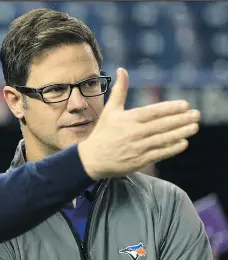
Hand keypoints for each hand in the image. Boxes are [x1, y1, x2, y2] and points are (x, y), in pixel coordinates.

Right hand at [78, 68, 199, 179]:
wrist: (92, 159)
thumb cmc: (103, 132)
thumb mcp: (110, 110)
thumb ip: (119, 90)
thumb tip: (122, 69)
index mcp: (127, 119)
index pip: (153, 112)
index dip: (170, 108)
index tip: (185, 104)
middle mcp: (133, 133)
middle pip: (162, 125)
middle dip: (181, 119)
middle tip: (197, 114)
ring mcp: (137, 148)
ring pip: (163, 139)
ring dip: (181, 132)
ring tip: (194, 127)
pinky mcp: (139, 161)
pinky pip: (159, 153)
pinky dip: (172, 148)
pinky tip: (183, 142)